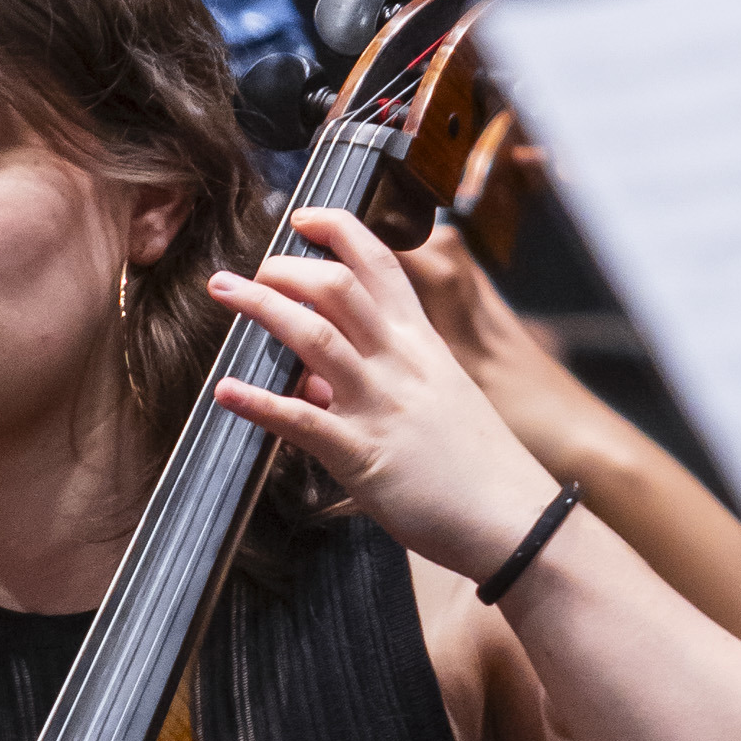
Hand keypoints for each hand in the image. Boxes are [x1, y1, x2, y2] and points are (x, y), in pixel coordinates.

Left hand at [208, 202, 572, 577]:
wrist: (517, 522)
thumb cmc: (479, 468)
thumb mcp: (438, 402)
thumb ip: (381, 382)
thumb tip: (315, 379)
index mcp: (422, 345)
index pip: (381, 265)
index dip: (339, 230)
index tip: (304, 218)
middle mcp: (400, 364)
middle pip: (338, 286)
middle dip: (287, 267)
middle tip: (253, 270)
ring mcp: (381, 406)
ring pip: (314, 335)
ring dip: (262, 307)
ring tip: (223, 291)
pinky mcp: (364, 456)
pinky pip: (302, 421)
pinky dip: (259, 402)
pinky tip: (225, 391)